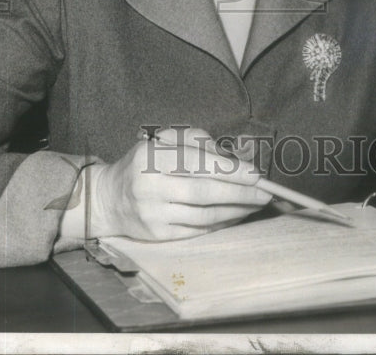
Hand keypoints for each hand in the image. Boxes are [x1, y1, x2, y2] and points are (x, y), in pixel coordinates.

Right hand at [90, 127, 271, 240]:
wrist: (110, 197)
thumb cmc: (146, 162)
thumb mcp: (166, 140)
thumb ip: (198, 142)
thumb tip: (233, 159)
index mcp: (152, 157)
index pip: (197, 164)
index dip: (229, 170)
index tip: (255, 174)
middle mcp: (150, 186)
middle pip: (203, 192)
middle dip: (239, 194)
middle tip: (265, 194)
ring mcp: (153, 214)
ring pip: (203, 215)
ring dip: (235, 211)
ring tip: (255, 205)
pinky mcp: (156, 235)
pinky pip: (196, 231)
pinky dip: (220, 224)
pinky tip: (235, 217)